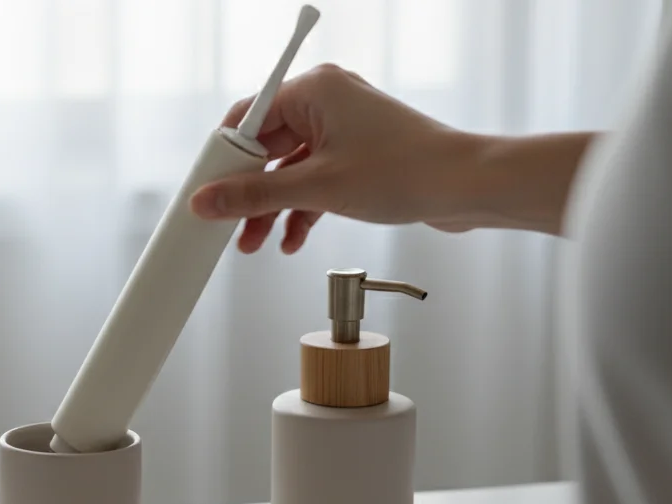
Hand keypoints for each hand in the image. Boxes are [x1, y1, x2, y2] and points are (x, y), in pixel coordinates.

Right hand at [189, 64, 479, 252]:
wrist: (467, 188)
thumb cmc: (405, 172)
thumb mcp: (317, 188)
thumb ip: (255, 196)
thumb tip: (206, 202)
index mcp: (314, 90)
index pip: (248, 118)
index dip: (223, 159)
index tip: (205, 191)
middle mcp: (327, 103)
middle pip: (266, 148)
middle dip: (248, 193)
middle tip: (227, 228)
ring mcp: (345, 131)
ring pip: (290, 170)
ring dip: (273, 208)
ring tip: (255, 244)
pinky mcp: (358, 157)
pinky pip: (315, 181)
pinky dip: (302, 209)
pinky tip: (292, 240)